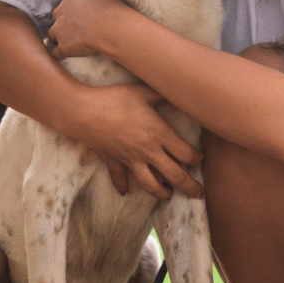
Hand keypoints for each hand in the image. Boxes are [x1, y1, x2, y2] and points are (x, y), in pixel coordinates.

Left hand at [48, 0, 125, 58]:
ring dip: (58, 34)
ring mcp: (61, 29)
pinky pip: (56, 51)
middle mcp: (62, 10)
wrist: (110, 26)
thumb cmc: (108, 1)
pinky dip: (59, 52)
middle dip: (62, 14)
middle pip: (56, 11)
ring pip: (52, 32)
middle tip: (73, 17)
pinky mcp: (64, 46)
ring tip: (67, 37)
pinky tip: (63, 54)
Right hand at [68, 81, 204, 200]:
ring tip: (169, 195)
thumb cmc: (114, 99)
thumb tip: (178, 87)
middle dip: (191, 187)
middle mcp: (147, 151)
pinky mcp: (113, 161)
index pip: (186, 153)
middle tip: (200, 193)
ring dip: (161, 193)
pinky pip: (120, 178)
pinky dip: (123, 186)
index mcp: (159, 134)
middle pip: (175, 175)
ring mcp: (130, 160)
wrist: (82, 112)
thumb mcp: (142, 91)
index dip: (197, 159)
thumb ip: (161, 93)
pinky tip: (126, 191)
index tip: (201, 159)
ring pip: (150, 185)